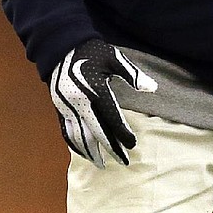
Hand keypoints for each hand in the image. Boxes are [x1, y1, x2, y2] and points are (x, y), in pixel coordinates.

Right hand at [50, 39, 156, 167]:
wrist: (62, 48)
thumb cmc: (92, 52)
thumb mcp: (114, 57)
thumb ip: (132, 74)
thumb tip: (153, 88)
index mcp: (96, 89)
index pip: (112, 118)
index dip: (123, 134)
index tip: (133, 144)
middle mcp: (80, 102)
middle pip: (96, 132)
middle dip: (111, 149)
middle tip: (124, 162)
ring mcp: (67, 107)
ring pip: (79, 137)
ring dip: (91, 153)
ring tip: (102, 164)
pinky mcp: (59, 109)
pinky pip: (66, 132)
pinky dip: (75, 146)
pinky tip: (84, 152)